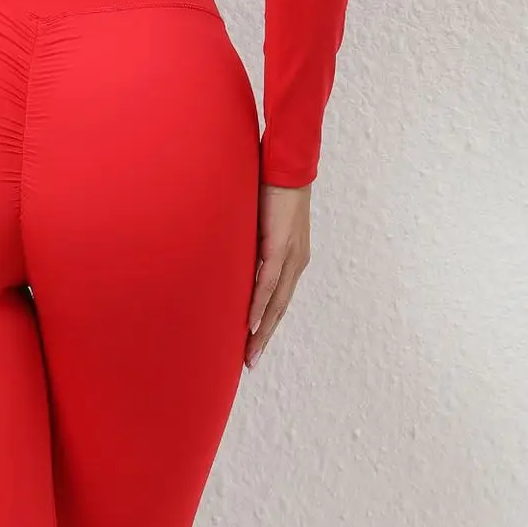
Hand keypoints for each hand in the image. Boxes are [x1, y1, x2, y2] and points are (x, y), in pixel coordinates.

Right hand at [246, 181, 310, 368]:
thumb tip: (231, 259)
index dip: (267, 323)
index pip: (279, 298)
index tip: (254, 344)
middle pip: (280, 308)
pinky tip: (250, 322)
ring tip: (250, 351)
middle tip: (251, 361)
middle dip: (264, 336)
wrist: (285, 165)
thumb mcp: (258, 224)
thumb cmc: (270, 189)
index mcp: (293, 258)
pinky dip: (259, 305)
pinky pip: (268, 283)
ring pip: (276, 302)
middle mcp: (296, 262)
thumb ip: (250, 245)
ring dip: (262, 329)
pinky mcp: (280, 246)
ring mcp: (290, 256)